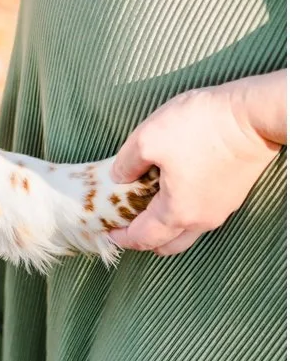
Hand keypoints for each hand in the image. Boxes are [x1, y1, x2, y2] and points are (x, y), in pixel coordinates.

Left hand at [109, 74, 285, 256]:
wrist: (251, 116)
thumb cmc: (202, 126)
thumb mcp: (148, 138)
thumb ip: (127, 163)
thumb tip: (119, 177)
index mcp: (178, 212)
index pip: (144, 239)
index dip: (122, 237)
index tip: (108, 231)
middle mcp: (202, 219)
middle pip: (168, 244)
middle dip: (144, 239)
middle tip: (125, 223)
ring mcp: (220, 208)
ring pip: (187, 231)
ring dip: (165, 225)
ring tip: (146, 203)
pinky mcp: (231, 194)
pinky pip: (201, 213)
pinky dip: (182, 211)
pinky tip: (171, 189)